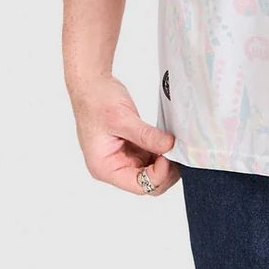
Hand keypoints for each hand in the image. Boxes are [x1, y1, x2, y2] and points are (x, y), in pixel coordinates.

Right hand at [68, 73, 180, 196]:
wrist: (91, 84)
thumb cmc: (97, 101)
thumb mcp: (123, 119)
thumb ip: (146, 135)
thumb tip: (169, 146)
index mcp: (105, 168)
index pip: (138, 185)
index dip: (158, 175)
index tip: (169, 155)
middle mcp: (114, 167)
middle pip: (146, 182)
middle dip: (164, 171)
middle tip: (177, 152)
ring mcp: (122, 157)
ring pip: (150, 170)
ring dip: (165, 161)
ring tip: (176, 146)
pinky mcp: (130, 146)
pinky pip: (150, 156)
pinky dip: (161, 150)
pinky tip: (168, 141)